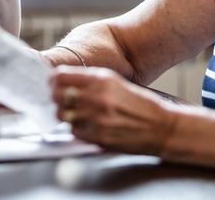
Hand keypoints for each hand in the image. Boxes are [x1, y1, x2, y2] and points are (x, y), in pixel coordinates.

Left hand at [52, 66, 178, 155]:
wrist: (160, 127)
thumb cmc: (138, 103)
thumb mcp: (115, 82)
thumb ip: (89, 80)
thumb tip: (62, 79)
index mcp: (100, 80)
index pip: (60, 76)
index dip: (53, 80)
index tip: (54, 83)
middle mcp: (96, 98)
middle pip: (57, 96)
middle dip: (57, 98)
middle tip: (63, 100)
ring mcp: (96, 119)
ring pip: (63, 115)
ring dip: (66, 114)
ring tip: (77, 113)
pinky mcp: (98, 137)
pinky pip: (74, 131)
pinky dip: (77, 128)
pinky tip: (88, 125)